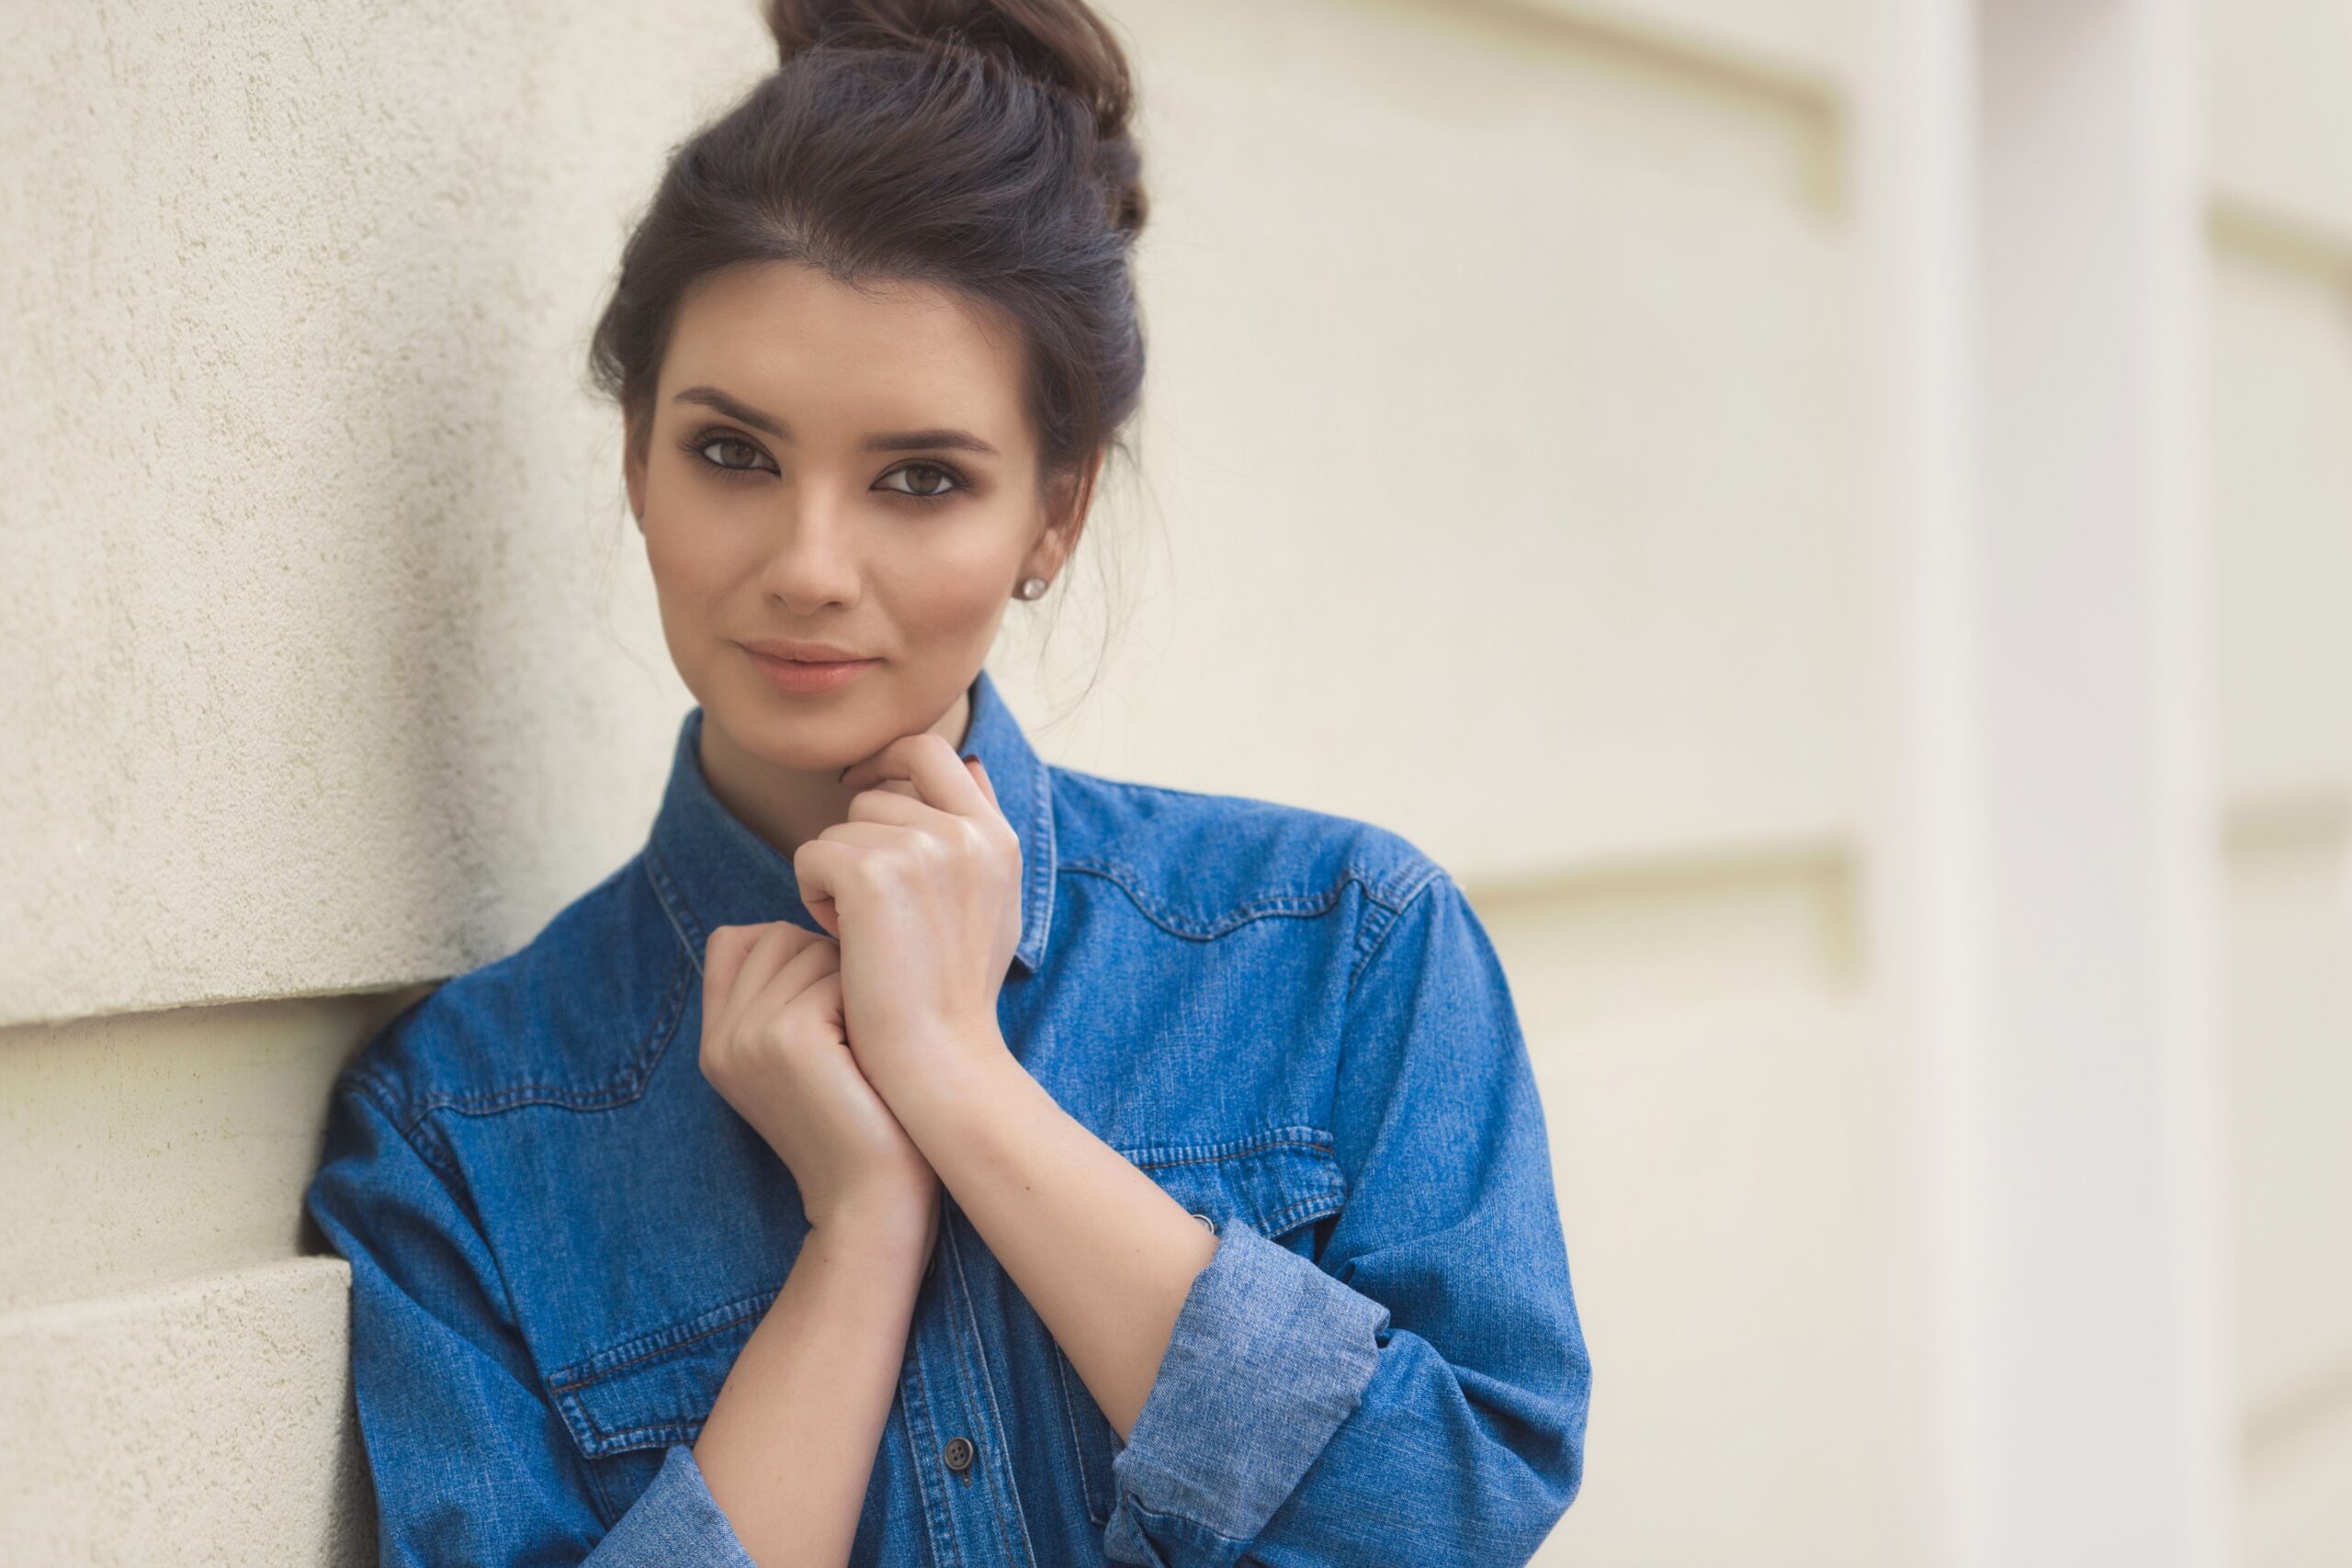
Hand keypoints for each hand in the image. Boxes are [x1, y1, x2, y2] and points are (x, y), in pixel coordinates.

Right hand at [698, 920, 937, 1237]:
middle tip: (854, 1038)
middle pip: (779, 935)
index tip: (832, 1008)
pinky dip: (867, 1005)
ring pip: (811, 948)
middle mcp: (721, 1036)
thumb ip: (788, 992)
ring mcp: (746, 1036)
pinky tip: (871, 1058)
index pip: (738, 938)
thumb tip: (819, 914)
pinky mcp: (786, 1038)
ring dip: (854, 986)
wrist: (874, 1199)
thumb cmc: (863, 1118)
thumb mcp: (808, 1054)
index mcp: (717, 1039)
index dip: (794, 954)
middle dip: (831, 968)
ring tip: (861, 1050)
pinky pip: (836, 975)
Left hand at [789, 733, 1021, 1103]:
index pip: (930, 750)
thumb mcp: (994, 902)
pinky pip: (811, 856)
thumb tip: (970, 761)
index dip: (887, 759)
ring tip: (863, 934)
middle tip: (869, 912)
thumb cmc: (956, 992)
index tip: (859, 788)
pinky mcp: (872, 874)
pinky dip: (812, 896)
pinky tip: (840, 940)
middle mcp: (966, 831)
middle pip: (876, 794)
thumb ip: (980, 833)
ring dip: (834, 875)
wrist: (940, 1059)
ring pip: (839, 828)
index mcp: (996, 835)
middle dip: (858, 844)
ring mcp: (922, 848)